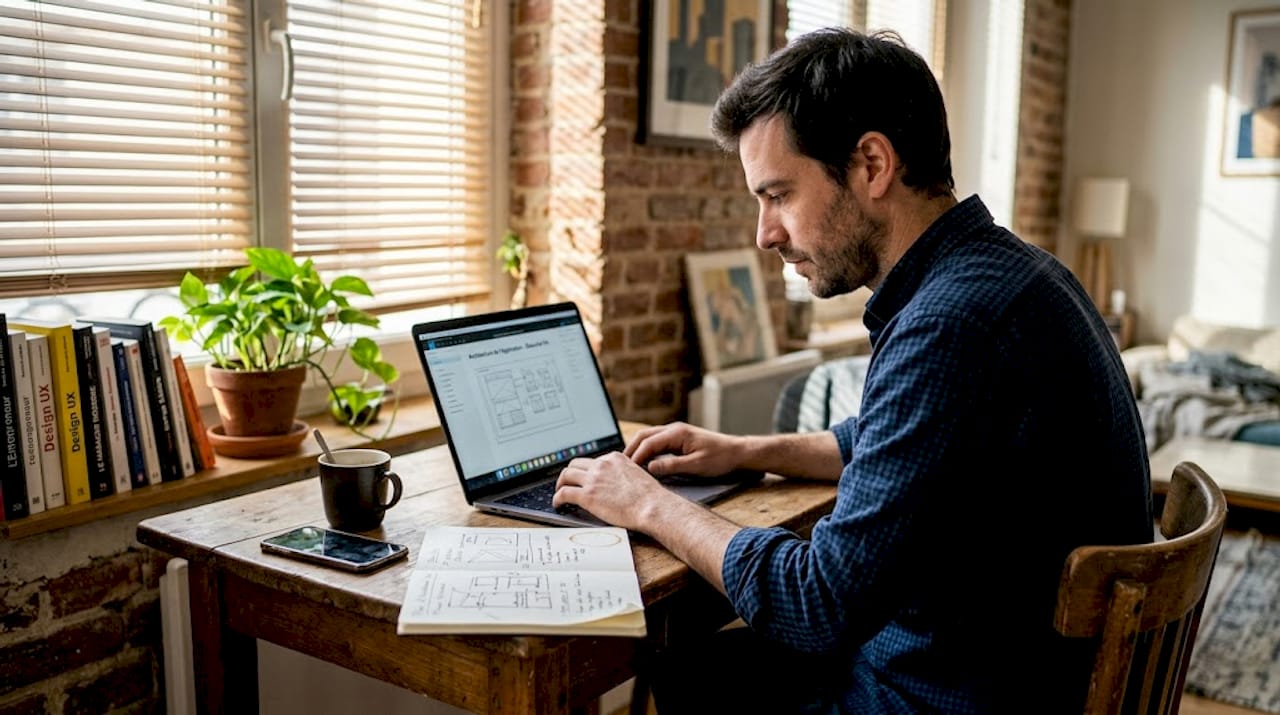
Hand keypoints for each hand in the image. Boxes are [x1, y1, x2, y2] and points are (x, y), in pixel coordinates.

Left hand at [553, 452, 672, 531]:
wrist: (652, 506)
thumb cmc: (649, 497)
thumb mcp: (636, 474)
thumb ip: (622, 473)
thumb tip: (616, 483)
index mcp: (614, 458)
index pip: (592, 460)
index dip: (585, 471)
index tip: (583, 478)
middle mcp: (601, 465)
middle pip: (575, 464)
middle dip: (569, 474)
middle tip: (567, 483)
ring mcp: (593, 479)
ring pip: (566, 475)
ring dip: (560, 484)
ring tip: (559, 493)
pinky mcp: (587, 496)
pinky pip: (564, 493)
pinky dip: (557, 498)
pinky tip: (558, 504)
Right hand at [624, 422, 744, 477]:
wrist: (737, 452)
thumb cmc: (720, 458)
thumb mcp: (696, 466)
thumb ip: (672, 466)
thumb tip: (649, 468)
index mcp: (677, 433)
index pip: (648, 443)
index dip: (635, 456)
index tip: (626, 470)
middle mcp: (674, 430)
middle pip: (643, 436)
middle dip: (630, 450)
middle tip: (619, 466)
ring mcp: (676, 433)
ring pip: (648, 438)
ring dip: (637, 449)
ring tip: (626, 465)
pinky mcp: (678, 440)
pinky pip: (656, 442)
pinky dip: (646, 450)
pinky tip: (642, 462)